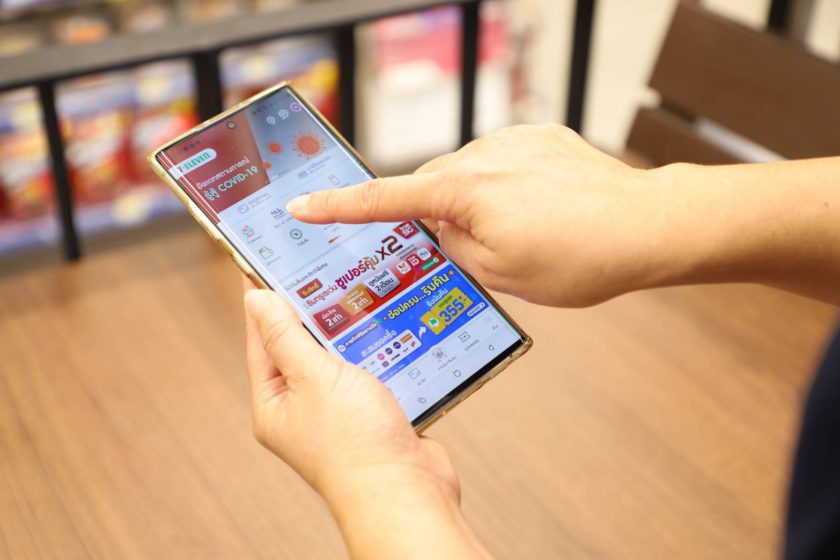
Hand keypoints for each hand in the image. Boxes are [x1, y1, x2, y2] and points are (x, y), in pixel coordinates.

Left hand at [243, 279, 494, 558]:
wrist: (406, 491)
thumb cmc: (355, 443)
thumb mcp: (313, 377)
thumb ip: (285, 336)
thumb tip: (257, 300)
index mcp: (274, 404)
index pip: (262, 340)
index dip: (263, 301)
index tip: (265, 263)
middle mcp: (302, 410)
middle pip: (300, 347)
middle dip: (311, 311)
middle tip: (319, 269)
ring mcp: (338, 414)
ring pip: (339, 358)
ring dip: (348, 330)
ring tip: (356, 291)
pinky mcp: (372, 414)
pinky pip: (368, 372)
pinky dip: (376, 350)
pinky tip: (386, 327)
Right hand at [287, 124, 663, 306]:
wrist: (646, 226)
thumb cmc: (579, 259)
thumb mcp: (499, 275)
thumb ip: (452, 246)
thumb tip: (437, 227)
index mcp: (464, 192)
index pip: (385, 200)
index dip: (338, 206)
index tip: (302, 205)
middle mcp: (482, 156)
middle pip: (430, 186)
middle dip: (436, 216)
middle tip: (467, 252)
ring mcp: (513, 141)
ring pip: (468, 175)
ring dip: (476, 204)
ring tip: (522, 237)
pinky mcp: (541, 137)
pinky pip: (502, 163)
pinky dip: (506, 187)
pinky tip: (540, 212)